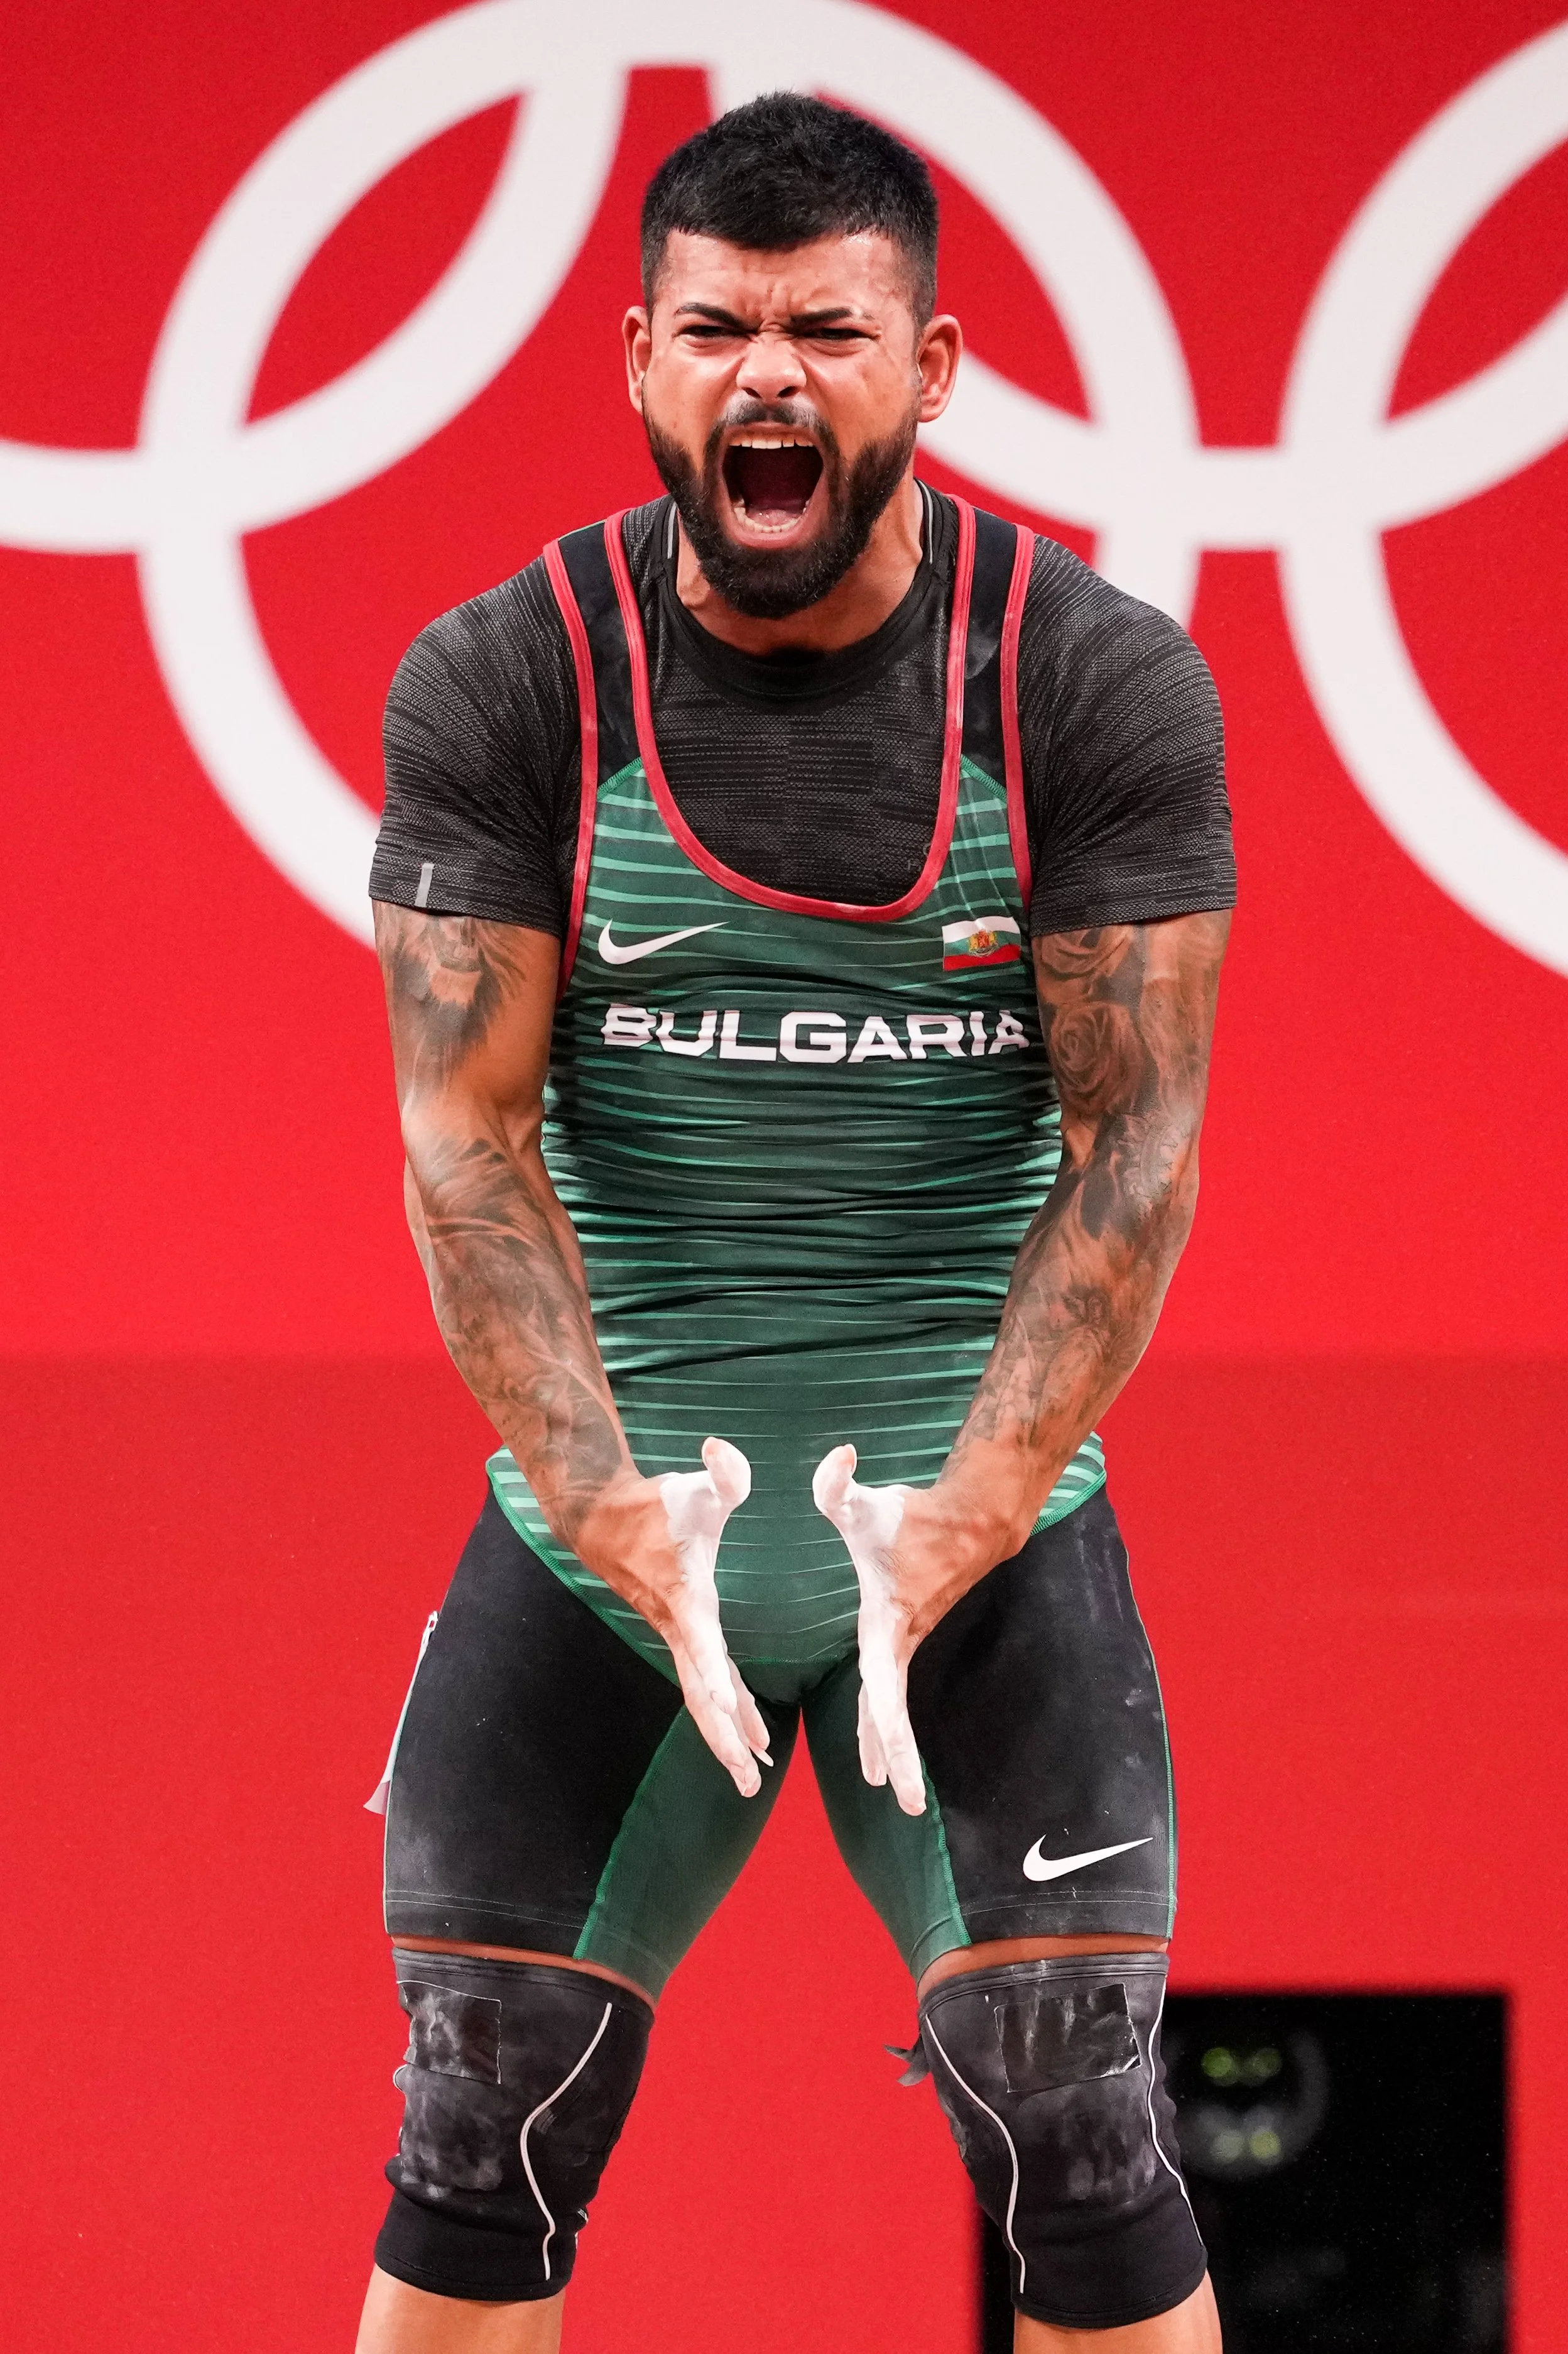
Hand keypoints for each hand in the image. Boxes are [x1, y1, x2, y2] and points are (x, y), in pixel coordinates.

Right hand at [573, 1438, 772, 1796]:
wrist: (600, 1513)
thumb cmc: (654, 1501)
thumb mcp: (695, 1486)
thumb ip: (723, 1474)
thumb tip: (727, 1454)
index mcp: (687, 1601)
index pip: (706, 1651)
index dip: (722, 1684)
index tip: (736, 1718)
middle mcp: (679, 1628)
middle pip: (703, 1695)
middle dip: (726, 1740)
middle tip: (751, 1782)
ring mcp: (675, 1633)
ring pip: (702, 1694)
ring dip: (726, 1732)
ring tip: (753, 1772)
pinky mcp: (677, 1630)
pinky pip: (702, 1678)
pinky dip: (722, 1706)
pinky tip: (742, 1725)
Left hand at [811, 1445, 926, 1814]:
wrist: (969, 1517)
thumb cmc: (913, 1514)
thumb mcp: (865, 1502)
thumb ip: (837, 1485)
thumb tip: (834, 1458)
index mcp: (886, 1628)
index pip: (883, 1694)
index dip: (884, 1736)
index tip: (893, 1780)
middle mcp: (898, 1645)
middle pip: (894, 1714)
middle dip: (900, 1759)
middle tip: (908, 1806)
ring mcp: (905, 1643)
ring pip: (892, 1704)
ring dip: (889, 1743)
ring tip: (885, 1786)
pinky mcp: (906, 1636)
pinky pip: (890, 1687)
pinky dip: (883, 1716)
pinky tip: (875, 1738)